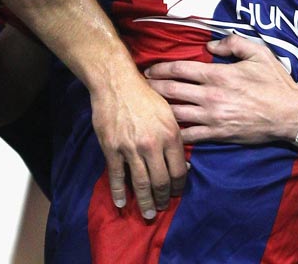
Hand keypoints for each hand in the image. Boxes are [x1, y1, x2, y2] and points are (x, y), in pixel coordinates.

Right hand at [89, 72, 186, 219]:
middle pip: (161, 182)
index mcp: (170, 135)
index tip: (176, 193)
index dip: (179, 187)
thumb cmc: (146, 96)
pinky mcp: (112, 148)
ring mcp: (131, 148)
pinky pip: (117, 175)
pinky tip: (121, 203)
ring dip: (145, 202)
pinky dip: (118, 192)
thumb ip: (177, 139)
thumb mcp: (169, 114)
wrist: (116, 83)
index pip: (179, 171)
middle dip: (163, 199)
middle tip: (162, 208)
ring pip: (141, 183)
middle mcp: (152, 144)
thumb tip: (184, 165)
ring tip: (148, 213)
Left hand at [145, 33, 297, 143]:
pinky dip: (175, 134)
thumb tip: (209, 44)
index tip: (149, 69)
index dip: (160, 68)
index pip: (179, 69)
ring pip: (175, 113)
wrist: (290, 115)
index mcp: (217, 74)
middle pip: (171, 90)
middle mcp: (210, 96)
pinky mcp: (217, 135)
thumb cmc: (275, 82)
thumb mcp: (258, 52)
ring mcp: (212, 118)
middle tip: (140, 86)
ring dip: (159, 109)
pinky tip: (164, 132)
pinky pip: (189, 136)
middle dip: (152, 87)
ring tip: (147, 107)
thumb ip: (232, 42)